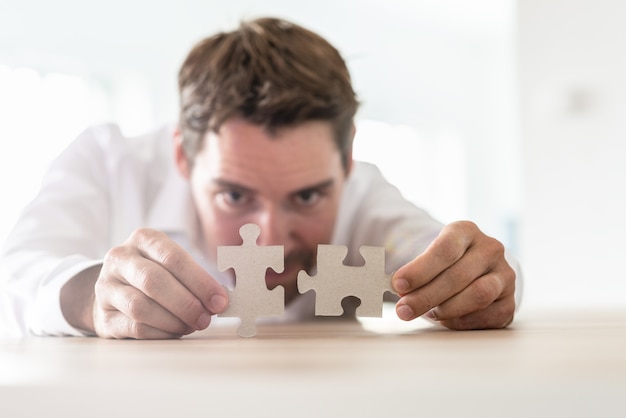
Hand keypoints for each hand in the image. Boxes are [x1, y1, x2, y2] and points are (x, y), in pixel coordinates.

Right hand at [93, 228, 228, 338]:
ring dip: (173, 320)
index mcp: (143, 239)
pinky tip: (175, 332)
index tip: (220, 301)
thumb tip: (220, 300)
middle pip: (154, 281)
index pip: (174, 258)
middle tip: (206, 318)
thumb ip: (195, 278)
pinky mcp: (103, 316)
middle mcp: (120, 258)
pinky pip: (134, 327)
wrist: (114, 290)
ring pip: (141, 307)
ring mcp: (106, 287)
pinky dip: (160, 333)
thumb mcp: (172, 264)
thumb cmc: (155, 274)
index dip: (200, 282)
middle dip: (186, 303)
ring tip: (191, 325)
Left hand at [392, 221, 515, 329]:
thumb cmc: (444, 264)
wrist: (474, 269)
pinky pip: (488, 315)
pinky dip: (463, 321)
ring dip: (447, 309)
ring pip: (478, 294)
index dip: (420, 269)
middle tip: (403, 310)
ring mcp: (504, 274)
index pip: (445, 249)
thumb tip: (397, 291)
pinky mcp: (510, 301)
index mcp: (466, 231)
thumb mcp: (428, 257)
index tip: (398, 284)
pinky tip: (446, 319)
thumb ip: (414, 272)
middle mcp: (490, 249)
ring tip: (427, 314)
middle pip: (458, 275)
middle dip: (426, 296)